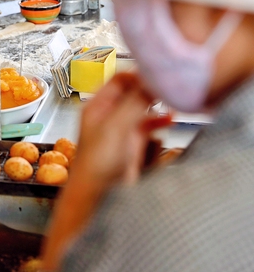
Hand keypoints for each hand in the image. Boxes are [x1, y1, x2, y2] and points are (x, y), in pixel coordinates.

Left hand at [72, 72, 171, 186]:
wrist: (97, 198)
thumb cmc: (96, 165)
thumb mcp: (117, 127)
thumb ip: (135, 102)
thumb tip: (152, 79)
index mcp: (97, 106)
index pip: (119, 78)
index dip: (139, 73)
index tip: (161, 72)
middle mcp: (108, 115)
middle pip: (133, 92)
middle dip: (151, 87)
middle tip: (172, 84)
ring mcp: (120, 130)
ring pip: (142, 108)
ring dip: (157, 104)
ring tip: (175, 99)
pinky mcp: (132, 145)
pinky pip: (148, 126)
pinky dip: (159, 121)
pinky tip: (171, 120)